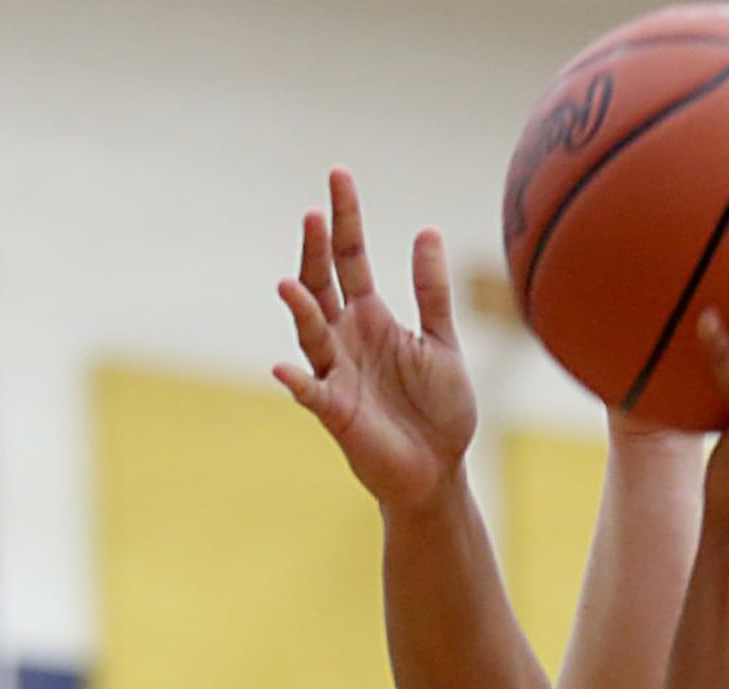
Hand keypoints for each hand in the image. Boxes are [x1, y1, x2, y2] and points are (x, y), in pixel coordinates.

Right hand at [274, 168, 477, 510]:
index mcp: (372, 318)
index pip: (351, 258)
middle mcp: (347, 340)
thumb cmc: (440, 412)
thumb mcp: (442, 343)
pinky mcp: (336, 414)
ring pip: (312, 334)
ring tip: (291, 282)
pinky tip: (286, 369)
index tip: (338, 175)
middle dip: (317, 252)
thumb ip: (431, 292)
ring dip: (301, 310)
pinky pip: (313, 395)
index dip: (345, 219)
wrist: (438, 473)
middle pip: (323, 285)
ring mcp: (337, 375)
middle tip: (314, 215)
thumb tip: (426, 230)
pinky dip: (299, 383)